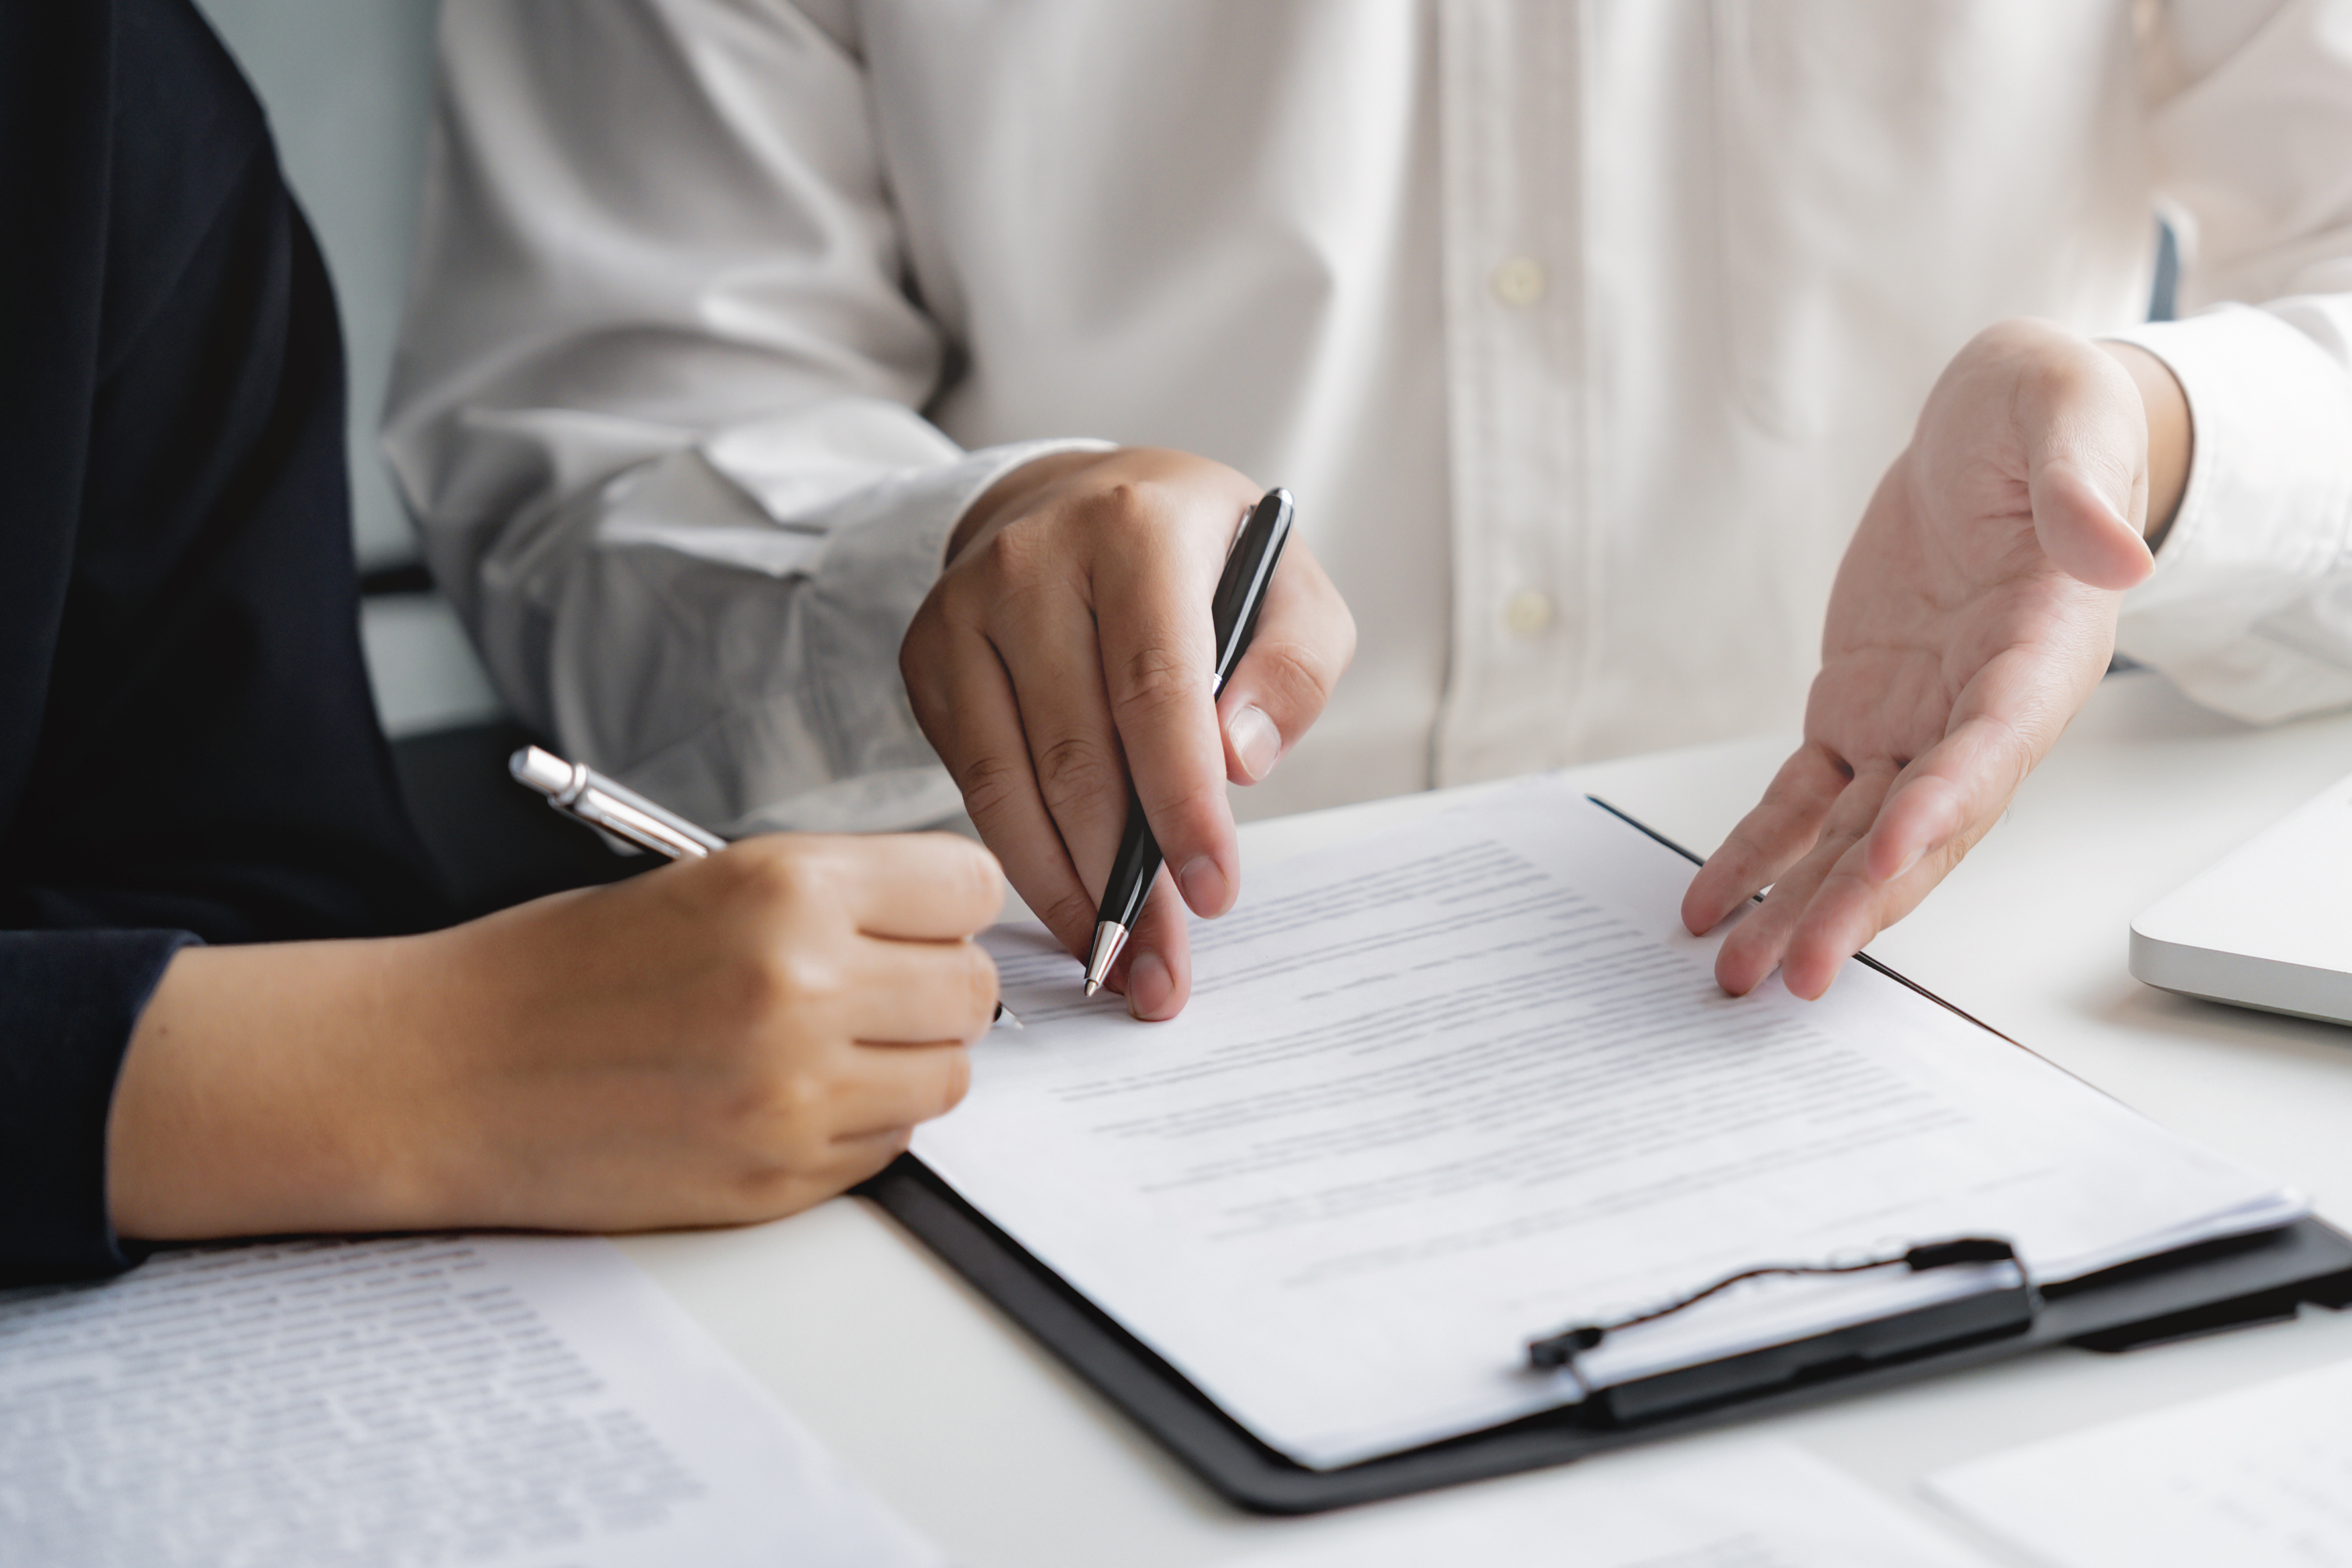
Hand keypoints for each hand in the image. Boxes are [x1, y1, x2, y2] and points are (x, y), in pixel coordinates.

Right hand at [107, 833, 1002, 1238]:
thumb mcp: (705, 879)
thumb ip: (835, 897)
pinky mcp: (780, 1177)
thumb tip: (940, 922)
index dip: (946, 903)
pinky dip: (861, 1122)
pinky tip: (787, 1095)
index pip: (969, 887)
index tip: (921, 916)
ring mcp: (797, 1094)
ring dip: (906, 1059)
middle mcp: (805, 989)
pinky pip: (890, 1144)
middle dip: (934, 984)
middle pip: (972, 989)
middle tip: (872, 984)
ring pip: (948, 1075)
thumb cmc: (559, 970)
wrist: (443, 1073)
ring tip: (826, 1043)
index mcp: (786, 891)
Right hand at [901, 448, 1354, 1019]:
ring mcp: (962, 611)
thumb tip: (1237, 762)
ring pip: (1010, 785)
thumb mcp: (1287, 586)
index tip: (1215, 892)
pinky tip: (1069, 906)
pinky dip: (1023, 858)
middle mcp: (1030, 561)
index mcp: (1134, 529)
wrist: (1073, 503)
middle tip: (1167, 966)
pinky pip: (974, 786)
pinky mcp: (927, 659)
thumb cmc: (1198, 559)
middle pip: (1077, 752)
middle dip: (1126, 880)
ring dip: (1067, 891)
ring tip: (1119, 962)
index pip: (1156, 686)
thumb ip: (1291, 668)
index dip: (1183, 802)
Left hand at [1682, 320, 2188, 997]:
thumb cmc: (2043, 419)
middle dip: (1861, 902)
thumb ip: (2079, 491)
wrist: (1993, 427)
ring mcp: (1917, 720)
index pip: (1993, 745)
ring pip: (1854, 834)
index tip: (1886, 855)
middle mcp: (1983, 709)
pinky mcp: (1859, 711)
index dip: (1944, 804)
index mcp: (2044, 651)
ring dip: (1799, 904)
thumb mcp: (2065, 418)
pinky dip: (1758, 849)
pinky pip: (1802, 798)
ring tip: (1738, 972)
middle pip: (1921, 826)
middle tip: (1800, 972)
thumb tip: (2114, 548)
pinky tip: (1713, 904)